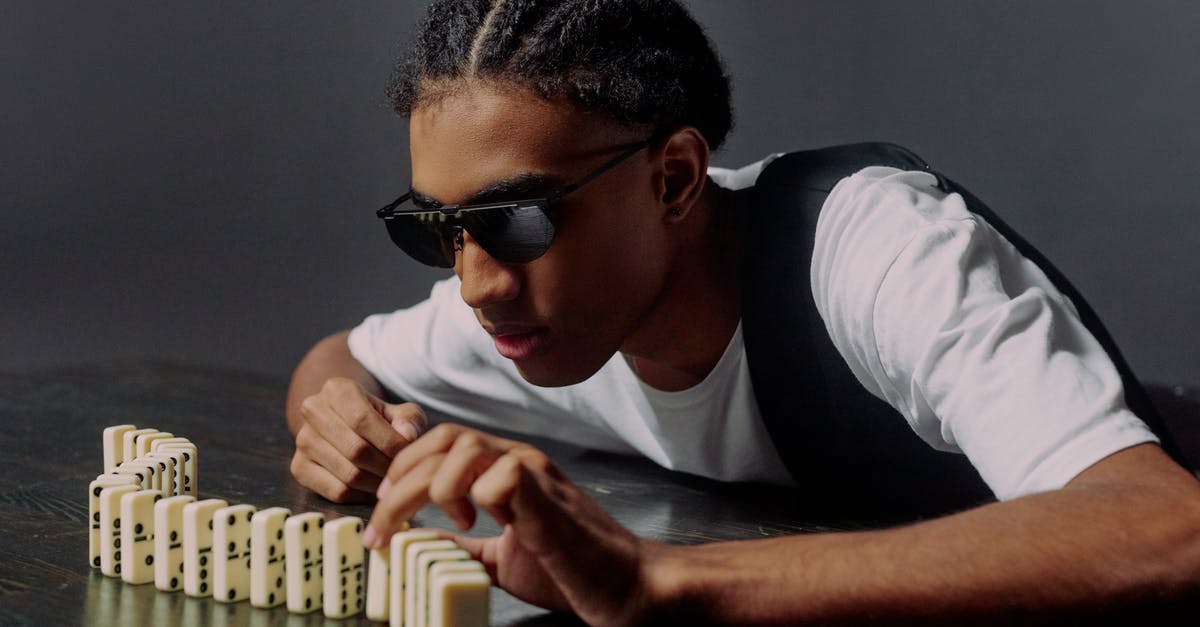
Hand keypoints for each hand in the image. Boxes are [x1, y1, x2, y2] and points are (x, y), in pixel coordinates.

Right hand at [290, 377, 426, 501]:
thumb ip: (409, 420)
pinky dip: (361, 496)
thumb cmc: (377, 418)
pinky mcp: (299, 467)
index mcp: (337, 390)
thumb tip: (407, 436)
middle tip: (403, 473)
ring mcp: (303, 441)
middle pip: (356, 450)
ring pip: (348, 474)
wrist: (344, 423)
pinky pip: (336, 492)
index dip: (390, 442)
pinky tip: (373, 488)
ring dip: (376, 484)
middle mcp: (313, 411)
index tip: (410, 454)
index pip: (362, 420)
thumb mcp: (398, 411)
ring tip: (391, 481)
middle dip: (386, 466)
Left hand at [365, 423, 660, 625]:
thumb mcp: (500, 557)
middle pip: (443, 438)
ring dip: (435, 487)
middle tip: (386, 522)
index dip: (403, 470)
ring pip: (465, 446)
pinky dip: (476, 499)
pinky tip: (479, 525)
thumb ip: (464, 546)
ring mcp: (535, 476)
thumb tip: (419, 543)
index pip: (441, 443)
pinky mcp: (549, 499)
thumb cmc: (571, 569)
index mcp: (506, 470)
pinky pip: (501, 475)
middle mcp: (519, 461)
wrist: (624, 585)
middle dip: (401, 481)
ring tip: (444, 523)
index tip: (383, 511)